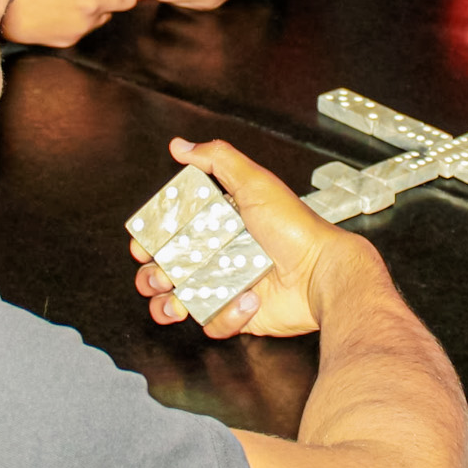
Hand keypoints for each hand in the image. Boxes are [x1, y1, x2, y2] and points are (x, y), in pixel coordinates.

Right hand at [133, 137, 392, 338]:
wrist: (324, 274)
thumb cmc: (296, 229)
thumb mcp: (255, 183)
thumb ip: (217, 160)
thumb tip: (181, 146)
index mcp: (218, 224)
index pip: (172, 232)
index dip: (152, 239)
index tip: (142, 244)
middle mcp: (219, 256)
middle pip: (166, 269)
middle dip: (152, 275)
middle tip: (159, 273)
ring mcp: (227, 286)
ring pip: (179, 301)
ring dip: (168, 304)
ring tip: (175, 300)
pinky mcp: (238, 315)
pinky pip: (213, 322)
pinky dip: (223, 316)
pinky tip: (244, 300)